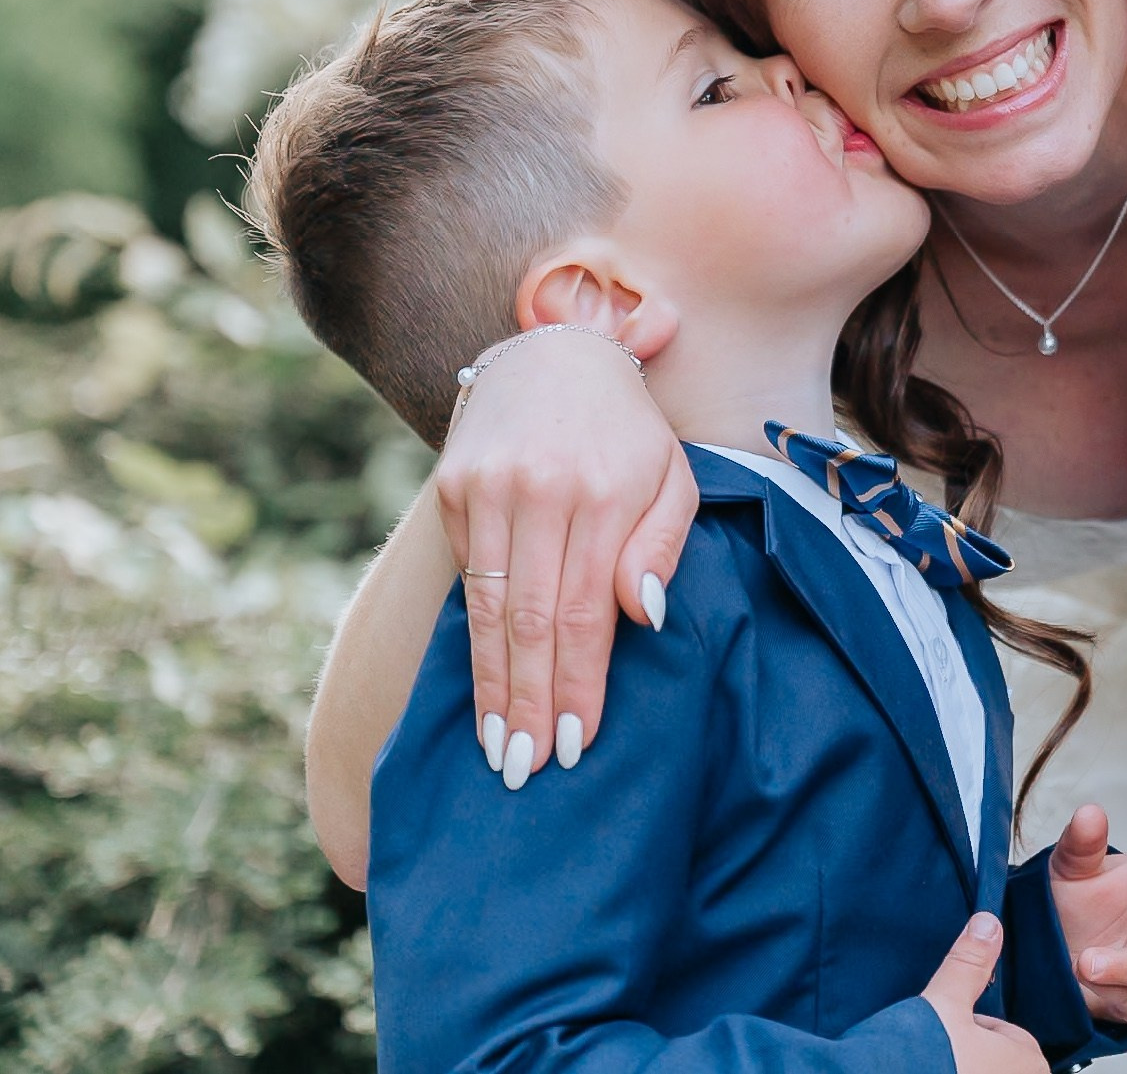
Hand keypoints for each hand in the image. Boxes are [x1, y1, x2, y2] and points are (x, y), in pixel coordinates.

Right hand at [433, 327, 698, 784]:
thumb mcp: (673, 476)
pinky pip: (466, 581)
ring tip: (498, 749)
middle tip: (526, 770)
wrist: (556, 357)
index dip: (579, 682)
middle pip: (530, 620)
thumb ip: (661, 547)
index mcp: (604, 490)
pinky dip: (471, 642)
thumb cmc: (628, 434)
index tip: (578, 742)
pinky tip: (480, 689)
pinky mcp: (453, 490)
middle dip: (529, 703)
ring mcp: (487, 489)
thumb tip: (641, 617)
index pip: (584, 609)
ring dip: (492, 687)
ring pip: (488, 609)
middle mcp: (539, 490)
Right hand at [921, 914, 1048, 1073]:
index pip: (1008, 1037)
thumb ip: (969, 964)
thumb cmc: (917, 1059)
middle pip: (996, 1065)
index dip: (973, 1030)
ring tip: (928, 1069)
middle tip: (937, 1056)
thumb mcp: (944, 1001)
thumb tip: (988, 924)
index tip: (947, 1033)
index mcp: (1027, 1065)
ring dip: (960, 1072)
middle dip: (968, 1060)